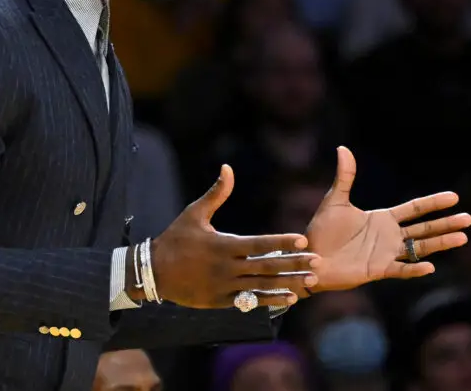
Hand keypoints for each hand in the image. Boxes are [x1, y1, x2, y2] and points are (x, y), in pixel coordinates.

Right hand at [143, 165, 320, 309]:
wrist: (153, 272)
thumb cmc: (175, 239)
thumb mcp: (194, 213)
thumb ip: (216, 193)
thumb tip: (228, 168)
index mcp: (223, 245)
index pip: (259, 244)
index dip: (281, 242)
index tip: (303, 239)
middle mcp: (227, 267)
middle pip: (267, 267)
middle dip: (294, 264)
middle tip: (318, 261)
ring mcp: (225, 286)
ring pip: (262, 286)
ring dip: (288, 284)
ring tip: (310, 282)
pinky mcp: (222, 300)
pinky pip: (251, 300)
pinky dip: (271, 300)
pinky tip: (290, 298)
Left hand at [306, 147, 470, 292]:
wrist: (310, 256)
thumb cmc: (322, 230)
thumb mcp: (335, 201)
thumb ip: (345, 177)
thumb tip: (343, 148)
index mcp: (383, 219)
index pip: (415, 209)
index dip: (433, 203)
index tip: (454, 197)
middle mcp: (389, 236)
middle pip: (424, 229)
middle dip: (446, 223)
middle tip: (469, 219)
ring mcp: (386, 254)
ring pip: (419, 249)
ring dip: (440, 244)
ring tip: (462, 238)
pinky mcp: (378, 270)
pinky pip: (400, 270)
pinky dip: (415, 269)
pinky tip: (430, 266)